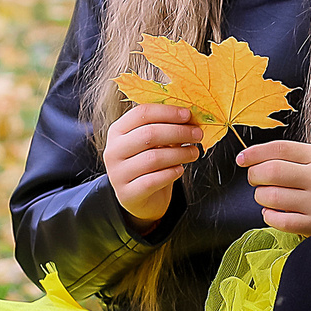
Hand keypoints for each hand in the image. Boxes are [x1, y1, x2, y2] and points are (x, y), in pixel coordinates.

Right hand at [103, 102, 202, 229]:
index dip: (167, 112)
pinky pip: (153, 180)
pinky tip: (180, 169)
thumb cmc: (149, 165)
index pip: (141, 114)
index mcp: (117, 131)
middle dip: (178, 132)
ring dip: (179, 153)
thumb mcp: (154, 144)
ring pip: (153, 158)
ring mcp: (117, 173)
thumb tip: (190, 118)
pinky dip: (171, 173)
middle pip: (148, 134)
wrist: (142, 198)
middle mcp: (113, 151)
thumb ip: (166, 129)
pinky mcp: (127, 193)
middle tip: (197, 134)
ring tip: (193, 152)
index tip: (188, 115)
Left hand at [238, 139, 310, 233]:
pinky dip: (269, 215)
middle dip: (255, 175)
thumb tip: (245, 158)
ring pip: (272, 197)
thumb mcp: (309, 158)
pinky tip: (273, 211)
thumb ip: (281, 154)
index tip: (242, 159)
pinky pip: (279, 220)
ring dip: (261, 196)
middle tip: (255, 179)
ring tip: (267, 196)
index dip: (254, 153)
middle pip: (272, 172)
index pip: (279, 149)